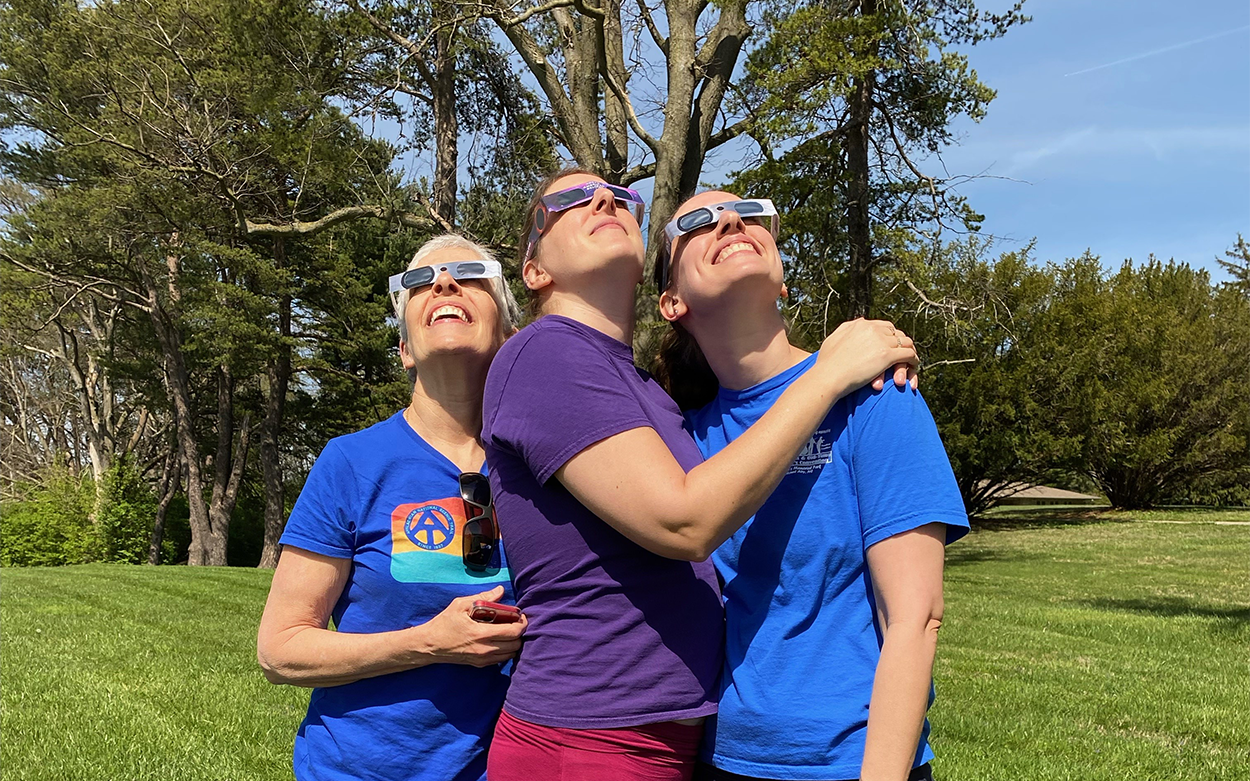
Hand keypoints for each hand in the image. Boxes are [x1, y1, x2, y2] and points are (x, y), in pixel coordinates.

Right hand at [408, 585, 526, 667]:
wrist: (430, 645)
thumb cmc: (444, 623)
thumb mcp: (460, 605)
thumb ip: (483, 597)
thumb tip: (501, 590)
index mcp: (481, 634)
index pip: (513, 632)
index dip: (522, 623)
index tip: (520, 615)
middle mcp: (485, 649)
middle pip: (516, 645)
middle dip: (520, 632)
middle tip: (515, 622)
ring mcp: (483, 659)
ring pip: (511, 654)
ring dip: (514, 642)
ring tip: (508, 631)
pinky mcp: (480, 664)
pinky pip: (501, 660)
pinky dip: (505, 650)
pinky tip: (499, 640)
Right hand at [815, 318, 918, 395]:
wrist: (827, 377)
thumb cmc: (826, 364)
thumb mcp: (833, 339)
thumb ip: (846, 329)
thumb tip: (857, 322)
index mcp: (861, 324)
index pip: (884, 326)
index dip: (890, 336)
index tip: (892, 346)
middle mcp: (872, 329)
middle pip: (897, 333)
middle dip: (901, 343)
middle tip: (904, 354)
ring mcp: (880, 341)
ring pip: (905, 342)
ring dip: (909, 352)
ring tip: (911, 361)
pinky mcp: (886, 355)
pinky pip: (908, 355)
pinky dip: (913, 360)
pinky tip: (913, 366)